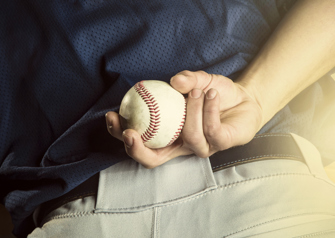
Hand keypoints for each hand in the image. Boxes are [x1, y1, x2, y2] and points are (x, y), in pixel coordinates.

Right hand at [105, 70, 262, 167]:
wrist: (244, 98)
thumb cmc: (215, 94)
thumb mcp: (198, 81)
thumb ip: (186, 79)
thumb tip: (173, 81)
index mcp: (168, 135)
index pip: (140, 143)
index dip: (121, 135)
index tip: (112, 116)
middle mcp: (181, 145)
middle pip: (152, 160)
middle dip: (135, 149)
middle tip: (130, 132)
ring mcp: (201, 147)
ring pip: (188, 138)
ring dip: (189, 111)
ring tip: (195, 91)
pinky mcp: (221, 144)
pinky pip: (210, 130)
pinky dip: (208, 108)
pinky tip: (211, 94)